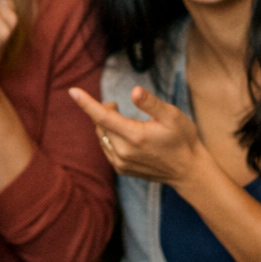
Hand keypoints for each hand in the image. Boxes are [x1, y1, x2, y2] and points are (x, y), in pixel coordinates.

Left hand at [69, 85, 205, 187]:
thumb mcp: (172, 116)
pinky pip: (106, 148)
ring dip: (105, 124)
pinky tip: (124, 134)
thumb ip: (151, 103)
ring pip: (101, 137)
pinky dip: (109, 137)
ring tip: (122, 118)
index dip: (86, 103)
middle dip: (103, 110)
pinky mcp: (121, 169)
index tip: (72, 90)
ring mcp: (121, 163)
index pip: (103, 116)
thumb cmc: (183, 139)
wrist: (188, 170)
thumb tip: (134, 91)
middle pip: (100, 125)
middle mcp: (123, 152)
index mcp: (134, 136)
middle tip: (117, 104)